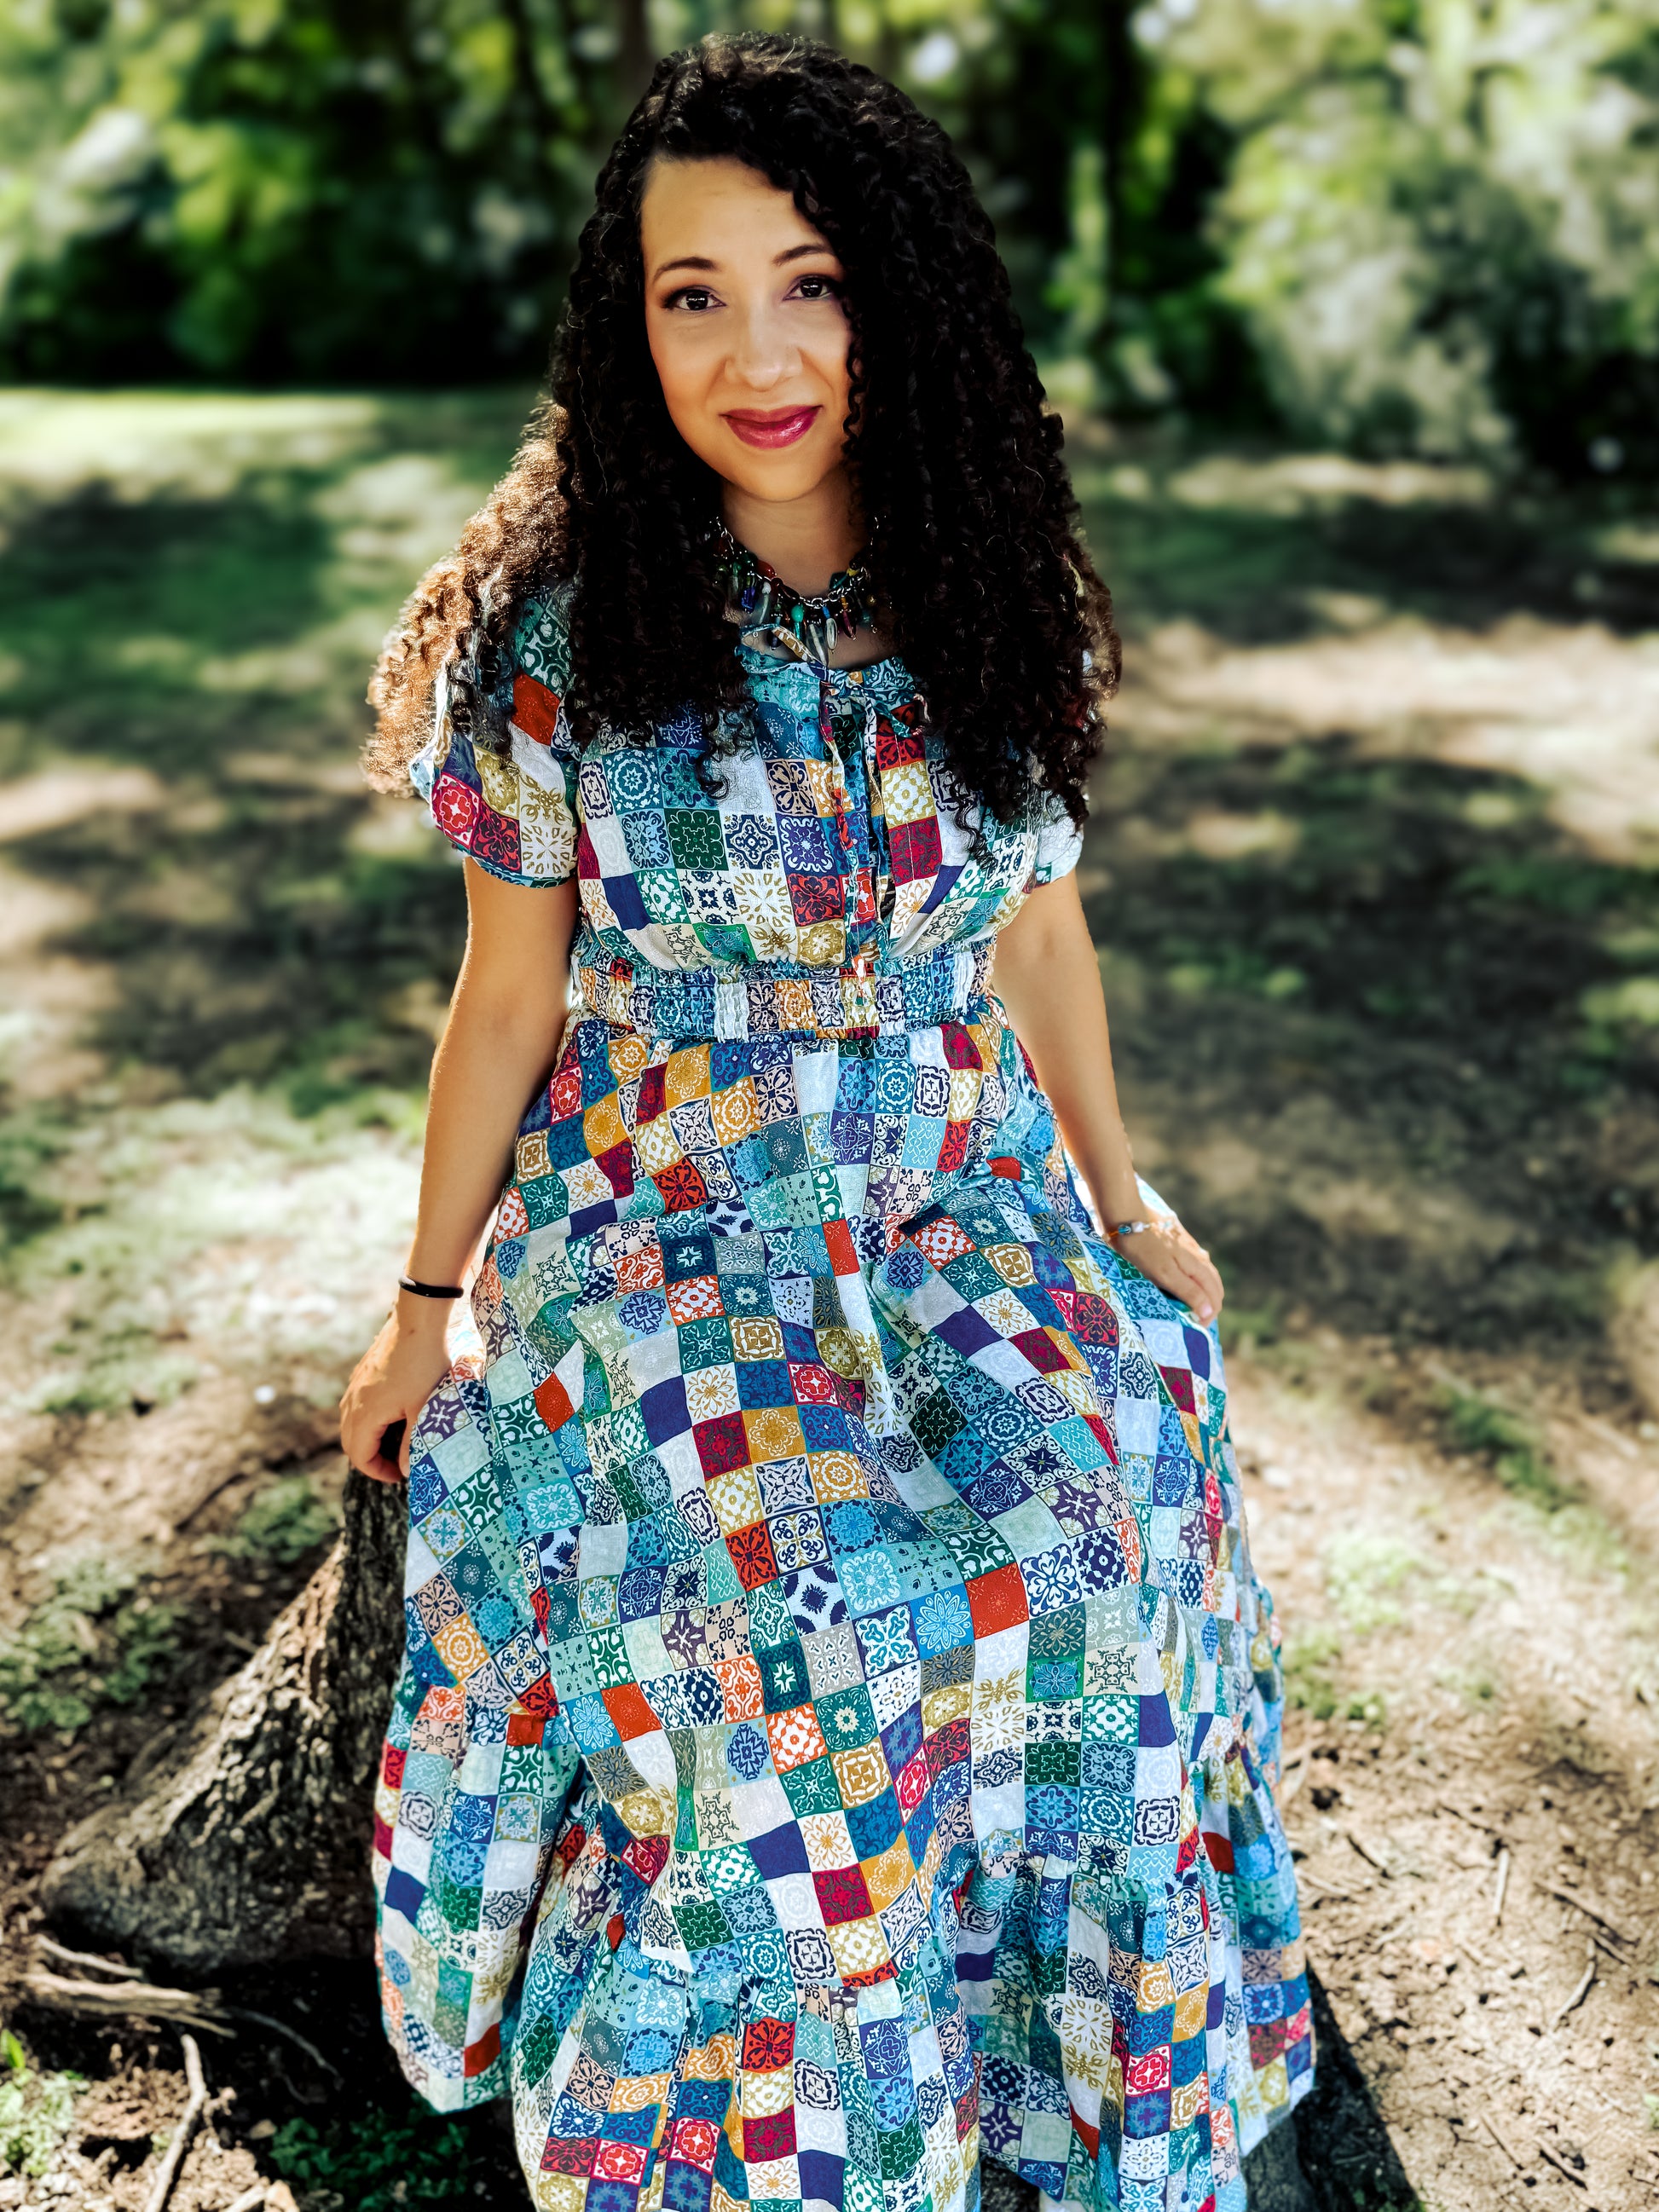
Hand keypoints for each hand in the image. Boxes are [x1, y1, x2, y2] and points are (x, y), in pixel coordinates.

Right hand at [339, 1297, 453, 1483]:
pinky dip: (369, 1419)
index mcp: (365, 1414)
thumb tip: (405, 1470)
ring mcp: (356, 1385)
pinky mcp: (363, 1372)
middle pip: (350, 1443)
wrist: (419, 1320)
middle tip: (398, 1464)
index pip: (359, 1456)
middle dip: (371, 1459)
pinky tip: (393, 1414)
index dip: (378, 1472)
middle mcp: (353, 1401)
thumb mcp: (423, 1409)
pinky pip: (356, 1405)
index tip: (401, 1476)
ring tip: (397, 1442)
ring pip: (352, 1423)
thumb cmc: (425, 1365)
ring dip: (369, 1439)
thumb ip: (412, 1444)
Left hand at [1109, 1216, 1224, 1324]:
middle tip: (1197, 1321)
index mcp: (1198, 1266)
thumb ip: (1188, 1291)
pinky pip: (1195, 1267)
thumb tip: (1209, 1311)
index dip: (1209, 1315)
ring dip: (1205, 1293)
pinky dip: (1196, 1281)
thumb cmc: (1143, 1250)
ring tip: (1194, 1307)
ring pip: (1206, 1275)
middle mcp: (1199, 1256)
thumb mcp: (1164, 1274)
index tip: (1197, 1328)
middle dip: (1210, 1305)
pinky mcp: (1179, 1243)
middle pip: (1214, 1286)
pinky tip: (1186, 1283)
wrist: (1126, 1218)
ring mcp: (1190, 1248)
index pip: (1214, 1295)